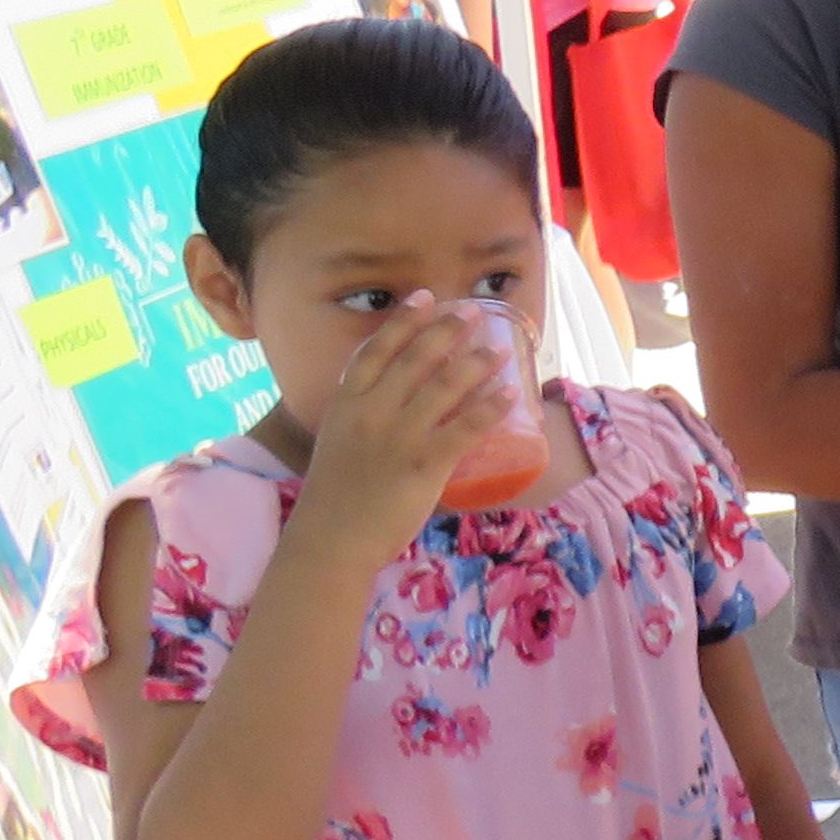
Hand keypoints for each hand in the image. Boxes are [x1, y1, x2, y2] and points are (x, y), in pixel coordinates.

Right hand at [286, 296, 510, 567]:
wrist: (330, 541)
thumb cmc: (337, 496)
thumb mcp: (339, 441)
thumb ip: (363, 417)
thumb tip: (398, 400)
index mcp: (345, 404)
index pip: (375, 350)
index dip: (404, 321)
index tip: (426, 297)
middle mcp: (370, 413)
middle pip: (415, 359)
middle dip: (447, 330)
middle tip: (473, 311)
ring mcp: (398, 437)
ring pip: (444, 387)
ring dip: (476, 363)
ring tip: (500, 349)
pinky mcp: (422, 465)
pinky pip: (464, 428)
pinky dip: (489, 407)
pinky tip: (509, 395)